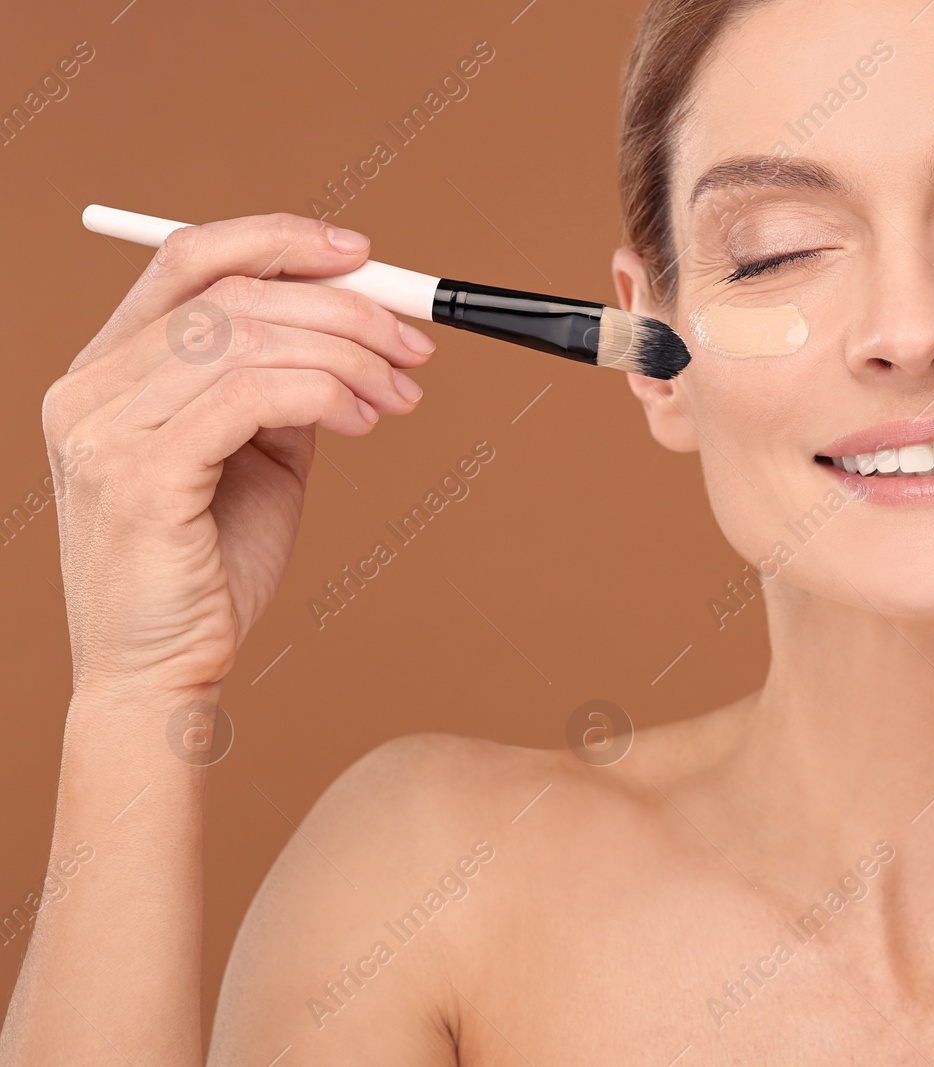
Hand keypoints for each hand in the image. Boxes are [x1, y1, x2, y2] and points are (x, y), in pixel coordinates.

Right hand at [43, 213, 433, 698]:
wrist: (165, 670)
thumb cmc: (210, 565)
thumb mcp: (255, 454)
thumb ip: (281, 384)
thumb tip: (353, 328)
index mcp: (108, 369)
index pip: (187, 258)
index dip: (278, 240)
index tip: (363, 256)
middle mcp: (91, 388)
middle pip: (232, 294)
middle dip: (343, 309)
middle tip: (413, 346)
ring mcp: (105, 431)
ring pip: (246, 338)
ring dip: (348, 356)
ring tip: (398, 396)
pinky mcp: (141, 478)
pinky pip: (250, 396)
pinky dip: (324, 395)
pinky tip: (363, 423)